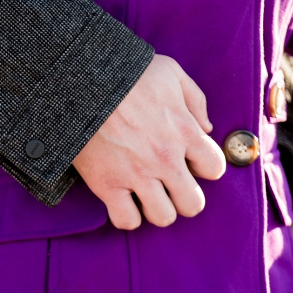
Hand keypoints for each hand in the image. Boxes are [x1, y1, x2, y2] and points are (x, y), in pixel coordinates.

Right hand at [70, 54, 228, 228]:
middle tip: (169, 184)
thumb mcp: (170, 72)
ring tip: (146, 194)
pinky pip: (126, 220)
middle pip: (192, 203)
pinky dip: (126, 215)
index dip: (204, 167)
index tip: (188, 161)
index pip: (214, 169)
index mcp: (185, 131)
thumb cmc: (125, 72)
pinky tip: (122, 200)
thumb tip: (205, 128)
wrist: (77, 78)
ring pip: (162, 217)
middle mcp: (165, 159)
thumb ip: (195, 99)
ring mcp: (136, 174)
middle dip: (183, 196)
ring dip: (157, 208)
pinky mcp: (105, 184)